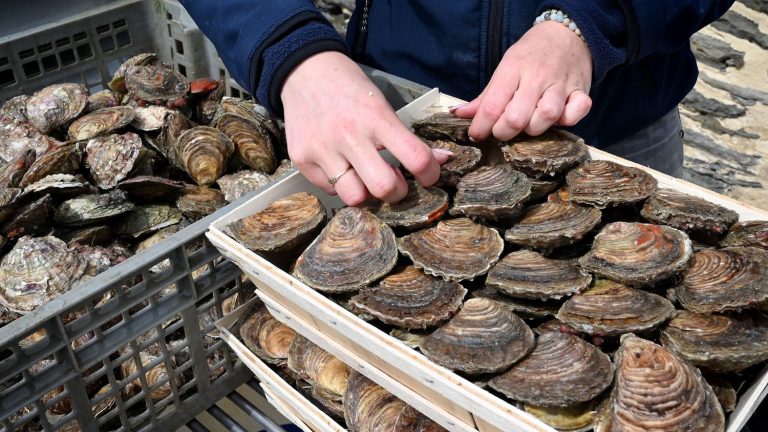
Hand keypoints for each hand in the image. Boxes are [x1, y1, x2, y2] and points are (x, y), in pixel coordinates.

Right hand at [281, 52, 450, 205]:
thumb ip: (406, 137)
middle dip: (397, 192)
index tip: (429, 176)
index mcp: (376, 118)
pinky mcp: (301, 160)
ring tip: (365, 178)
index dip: (430, 174)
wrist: (303, 71)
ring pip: (354, 197)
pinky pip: (329, 190)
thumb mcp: (382, 105)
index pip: (416, 158)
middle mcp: (349, 136)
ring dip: (366, 193)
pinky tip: (341, 166)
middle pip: (384, 187)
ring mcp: (322, 150)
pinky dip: (340, 184)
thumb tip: (441, 160)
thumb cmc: (349, 88)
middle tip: (395, 183)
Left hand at [453, 21, 592, 140]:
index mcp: (513, 69)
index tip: (477, 134)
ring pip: (546, 117)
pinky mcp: (581, 91)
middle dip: (504, 132)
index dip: (481, 127)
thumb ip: (485, 96)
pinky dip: (569, 119)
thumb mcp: (505, 68)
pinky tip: (558, 119)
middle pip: (516, 118)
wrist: (566, 33)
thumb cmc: (531, 55)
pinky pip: (578, 111)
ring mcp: (561, 84)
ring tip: (528, 123)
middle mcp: (536, 77)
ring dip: (534, 128)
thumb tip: (459, 114)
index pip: (492, 106)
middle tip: (502, 130)